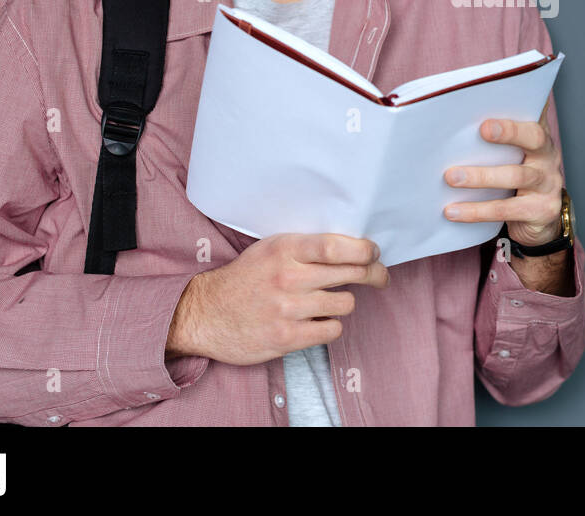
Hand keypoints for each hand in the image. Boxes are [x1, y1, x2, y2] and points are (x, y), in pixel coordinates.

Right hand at [166, 233, 389, 364]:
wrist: (205, 313)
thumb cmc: (245, 278)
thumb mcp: (271, 248)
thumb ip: (306, 247)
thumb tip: (353, 248)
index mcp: (285, 249)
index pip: (336, 246)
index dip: (364, 250)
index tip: (374, 253)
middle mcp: (288, 277)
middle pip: (351, 273)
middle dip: (373, 274)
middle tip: (379, 276)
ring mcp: (287, 309)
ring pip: (346, 303)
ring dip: (344, 302)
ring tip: (330, 300)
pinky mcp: (286, 338)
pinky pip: (331, 330)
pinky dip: (330, 325)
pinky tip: (319, 320)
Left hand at [442, 101, 563, 246]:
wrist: (538, 221)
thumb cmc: (514, 180)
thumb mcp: (508, 156)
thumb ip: (489, 140)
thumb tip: (448, 121)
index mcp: (538, 136)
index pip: (533, 113)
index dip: (522, 103)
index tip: (499, 96)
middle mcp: (548, 156)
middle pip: (534, 138)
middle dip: (509, 131)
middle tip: (483, 129)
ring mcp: (548, 184)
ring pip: (516, 176)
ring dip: (481, 176)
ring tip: (451, 177)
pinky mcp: (541, 210)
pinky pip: (506, 209)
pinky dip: (477, 210)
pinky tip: (453, 211)